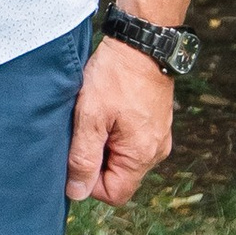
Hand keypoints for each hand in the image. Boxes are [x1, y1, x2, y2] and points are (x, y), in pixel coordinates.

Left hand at [66, 34, 174, 207]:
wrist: (142, 41)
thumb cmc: (116, 76)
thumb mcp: (90, 117)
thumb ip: (83, 158)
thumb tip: (77, 193)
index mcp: (142, 155)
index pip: (113, 194)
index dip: (90, 181)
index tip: (78, 152)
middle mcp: (156, 151)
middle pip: (118, 176)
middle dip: (96, 159)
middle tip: (84, 128)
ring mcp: (157, 136)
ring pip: (122, 157)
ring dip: (104, 142)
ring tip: (95, 115)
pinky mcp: (154, 122)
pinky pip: (130, 140)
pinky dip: (114, 130)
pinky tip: (106, 108)